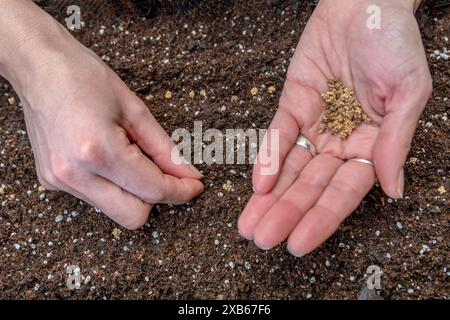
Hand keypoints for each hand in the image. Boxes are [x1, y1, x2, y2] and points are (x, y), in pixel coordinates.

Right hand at [1, 6, 202, 228]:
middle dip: (157, 199)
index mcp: (98, 151)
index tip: (195, 186)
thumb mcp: (135, 110)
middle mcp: (75, 174)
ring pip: (115, 210)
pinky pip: (96, 198)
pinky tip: (109, 158)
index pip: (152, 190)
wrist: (39, 67)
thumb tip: (188, 175)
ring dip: (134, 192)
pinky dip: (113, 186)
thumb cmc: (85, 77)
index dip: (181, 191)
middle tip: (169, 175)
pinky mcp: (52, 182)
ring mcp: (60, 181)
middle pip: (133, 216)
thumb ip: (164, 149)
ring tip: (130, 155)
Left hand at [238, 0, 431, 255]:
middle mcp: (341, 140)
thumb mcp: (408, 93)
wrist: (364, 2)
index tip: (300, 243)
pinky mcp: (293, 103)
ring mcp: (315, 123)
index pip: (343, 191)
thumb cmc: (394, 42)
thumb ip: (395, 142)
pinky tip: (258, 182)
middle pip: (310, 186)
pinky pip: (279, 134)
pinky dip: (268, 156)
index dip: (322, 218)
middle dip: (286, 214)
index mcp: (372, 144)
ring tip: (250, 224)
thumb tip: (394, 189)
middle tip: (263, 240)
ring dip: (269, 197)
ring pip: (289, 168)